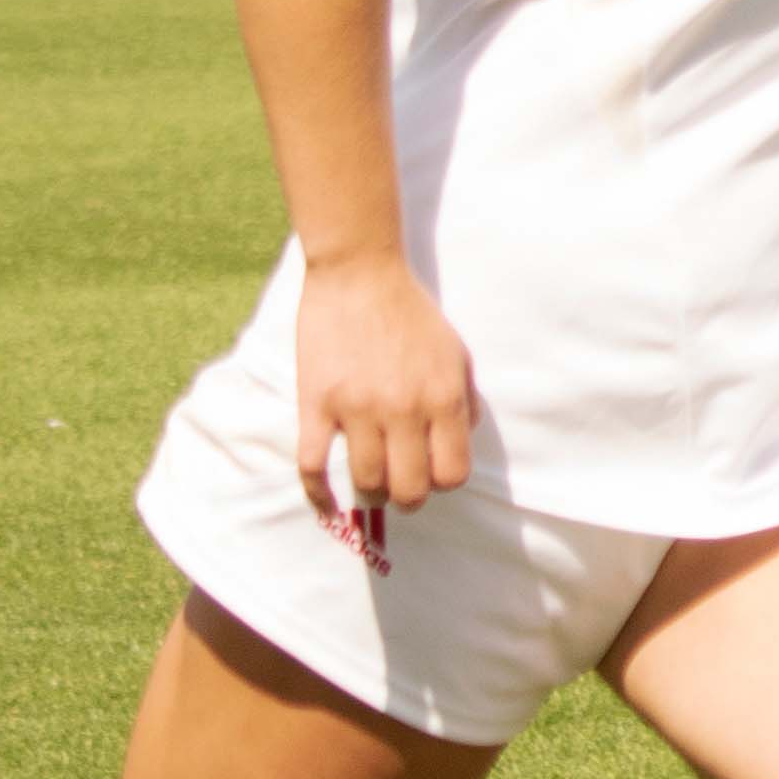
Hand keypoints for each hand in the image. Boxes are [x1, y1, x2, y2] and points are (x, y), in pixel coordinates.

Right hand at [293, 248, 474, 554]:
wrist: (358, 273)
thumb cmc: (411, 313)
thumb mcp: (456, 354)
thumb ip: (465, 401)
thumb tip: (462, 442)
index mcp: (442, 398)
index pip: (452, 473)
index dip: (444, 482)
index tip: (432, 473)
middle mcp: (403, 410)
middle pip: (410, 489)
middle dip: (409, 498)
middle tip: (401, 491)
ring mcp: (357, 409)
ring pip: (367, 482)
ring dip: (372, 494)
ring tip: (371, 486)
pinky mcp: (316, 403)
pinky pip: (313, 465)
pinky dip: (320, 494)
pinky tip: (327, 504)